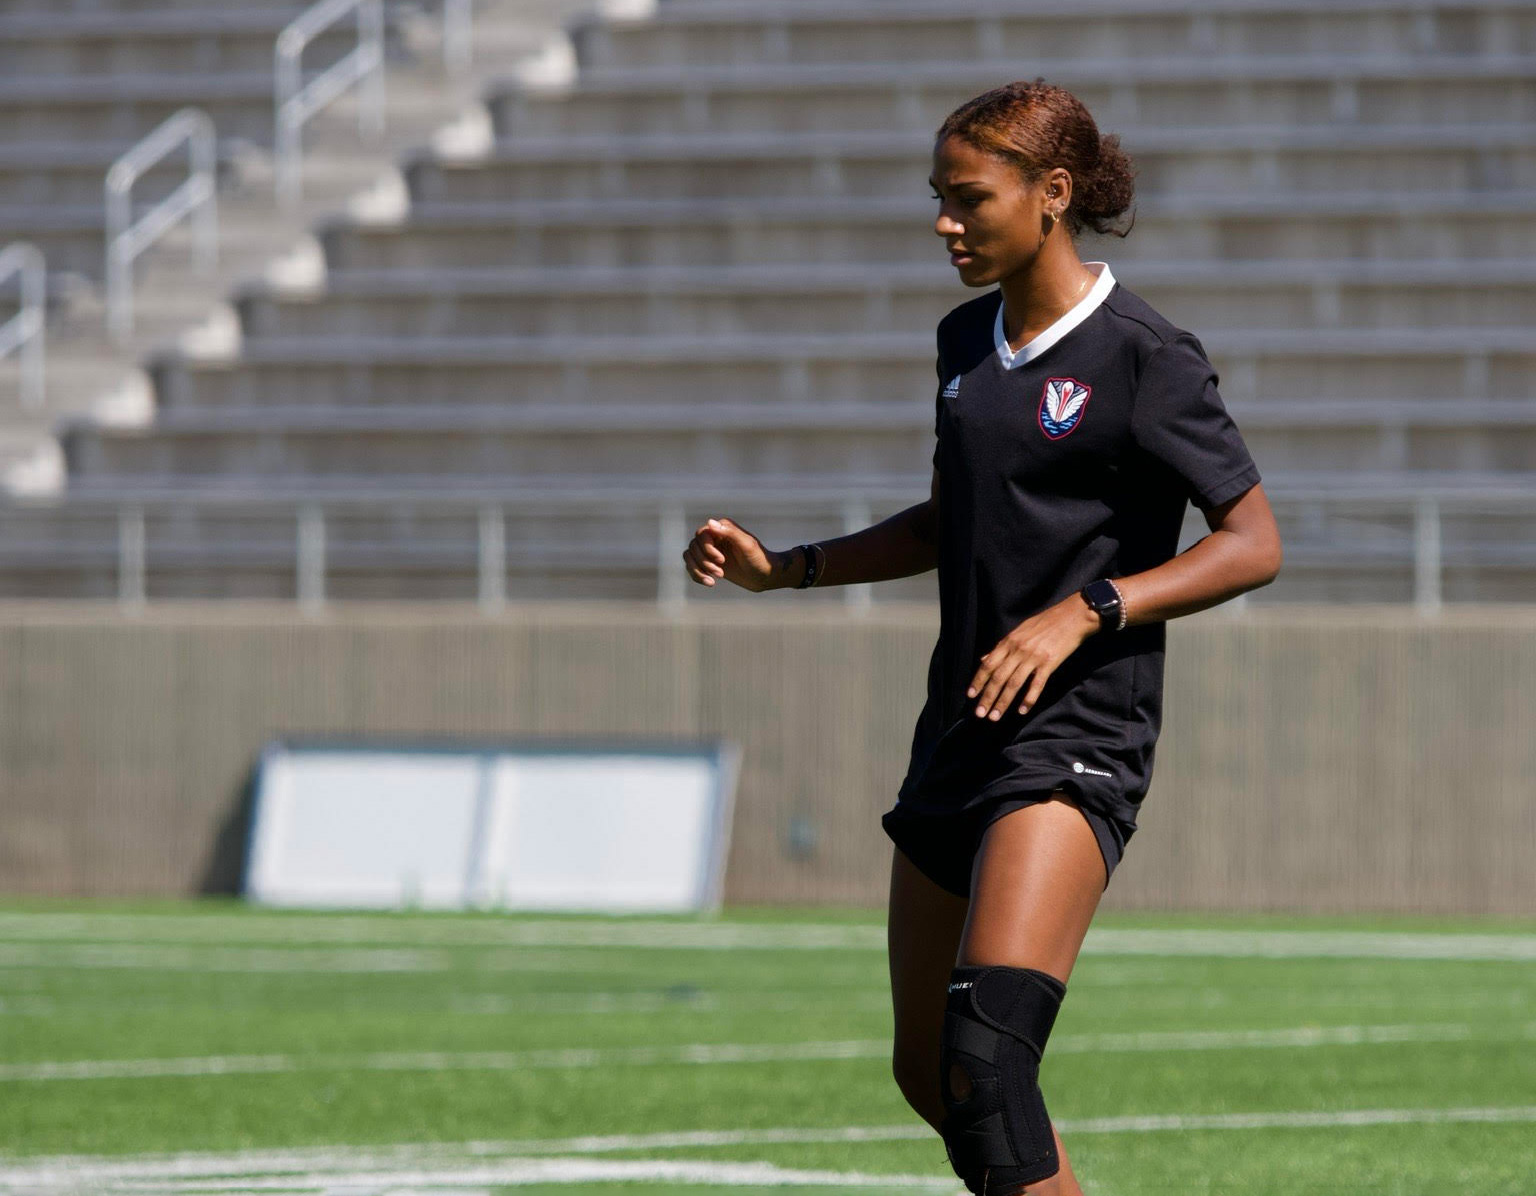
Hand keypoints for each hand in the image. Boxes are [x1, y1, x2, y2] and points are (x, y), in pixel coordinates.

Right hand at [681, 516, 784, 591]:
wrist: (765, 576)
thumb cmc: (759, 559)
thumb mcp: (746, 545)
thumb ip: (730, 532)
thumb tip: (710, 522)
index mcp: (723, 528)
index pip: (701, 535)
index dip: (707, 549)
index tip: (722, 560)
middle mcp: (714, 536)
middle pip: (694, 546)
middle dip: (704, 562)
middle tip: (721, 573)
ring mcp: (710, 550)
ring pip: (689, 556)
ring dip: (698, 570)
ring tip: (714, 580)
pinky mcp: (709, 563)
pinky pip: (692, 566)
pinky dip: (697, 576)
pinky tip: (710, 583)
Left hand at [967, 592, 1101, 719]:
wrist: (1072, 616)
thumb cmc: (1045, 622)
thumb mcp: (1019, 631)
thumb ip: (1001, 647)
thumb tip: (983, 659)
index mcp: (1008, 642)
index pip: (988, 664)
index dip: (978, 681)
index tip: (970, 695)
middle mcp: (1018, 650)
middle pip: (998, 678)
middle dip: (987, 697)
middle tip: (979, 714)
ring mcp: (1033, 657)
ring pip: (1013, 684)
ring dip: (1003, 702)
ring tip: (995, 717)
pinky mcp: (1049, 664)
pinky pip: (1036, 685)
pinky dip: (1028, 699)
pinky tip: (1022, 711)